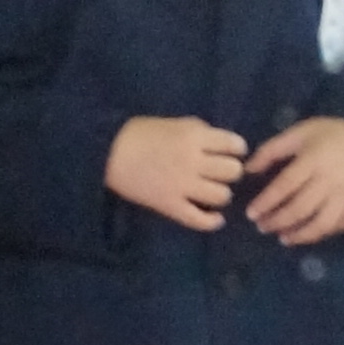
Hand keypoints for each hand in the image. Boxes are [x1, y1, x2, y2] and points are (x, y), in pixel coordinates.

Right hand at [106, 115, 250, 228]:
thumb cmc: (138, 133)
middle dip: (229, 172)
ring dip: (220, 194)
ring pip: (222, 196)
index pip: (234, 145)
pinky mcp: (171, 205)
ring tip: (210, 192)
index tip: (230, 153)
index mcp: (193, 137)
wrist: (107, 153)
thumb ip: (197, 130)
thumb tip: (220, 141)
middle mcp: (192, 161)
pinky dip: (213, 222)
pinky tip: (215, 218)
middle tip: (218, 173)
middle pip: (233, 171)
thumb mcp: (172, 123)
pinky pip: (200, 220)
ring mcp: (182, 186)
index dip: (236, 150)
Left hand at [243, 114, 343, 244]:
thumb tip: (248, 170)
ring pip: (322, 223)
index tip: (251, 214)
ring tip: (283, 238)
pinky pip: (340, 225)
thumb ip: (271, 151)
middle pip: (301, 208)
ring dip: (300, 234)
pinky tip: (307, 234)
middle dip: (278, 221)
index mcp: (313, 159)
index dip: (266, 202)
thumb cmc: (329, 133)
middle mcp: (332, 179)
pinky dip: (322, 233)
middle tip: (262, 227)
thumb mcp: (297, 133)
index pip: (285, 186)